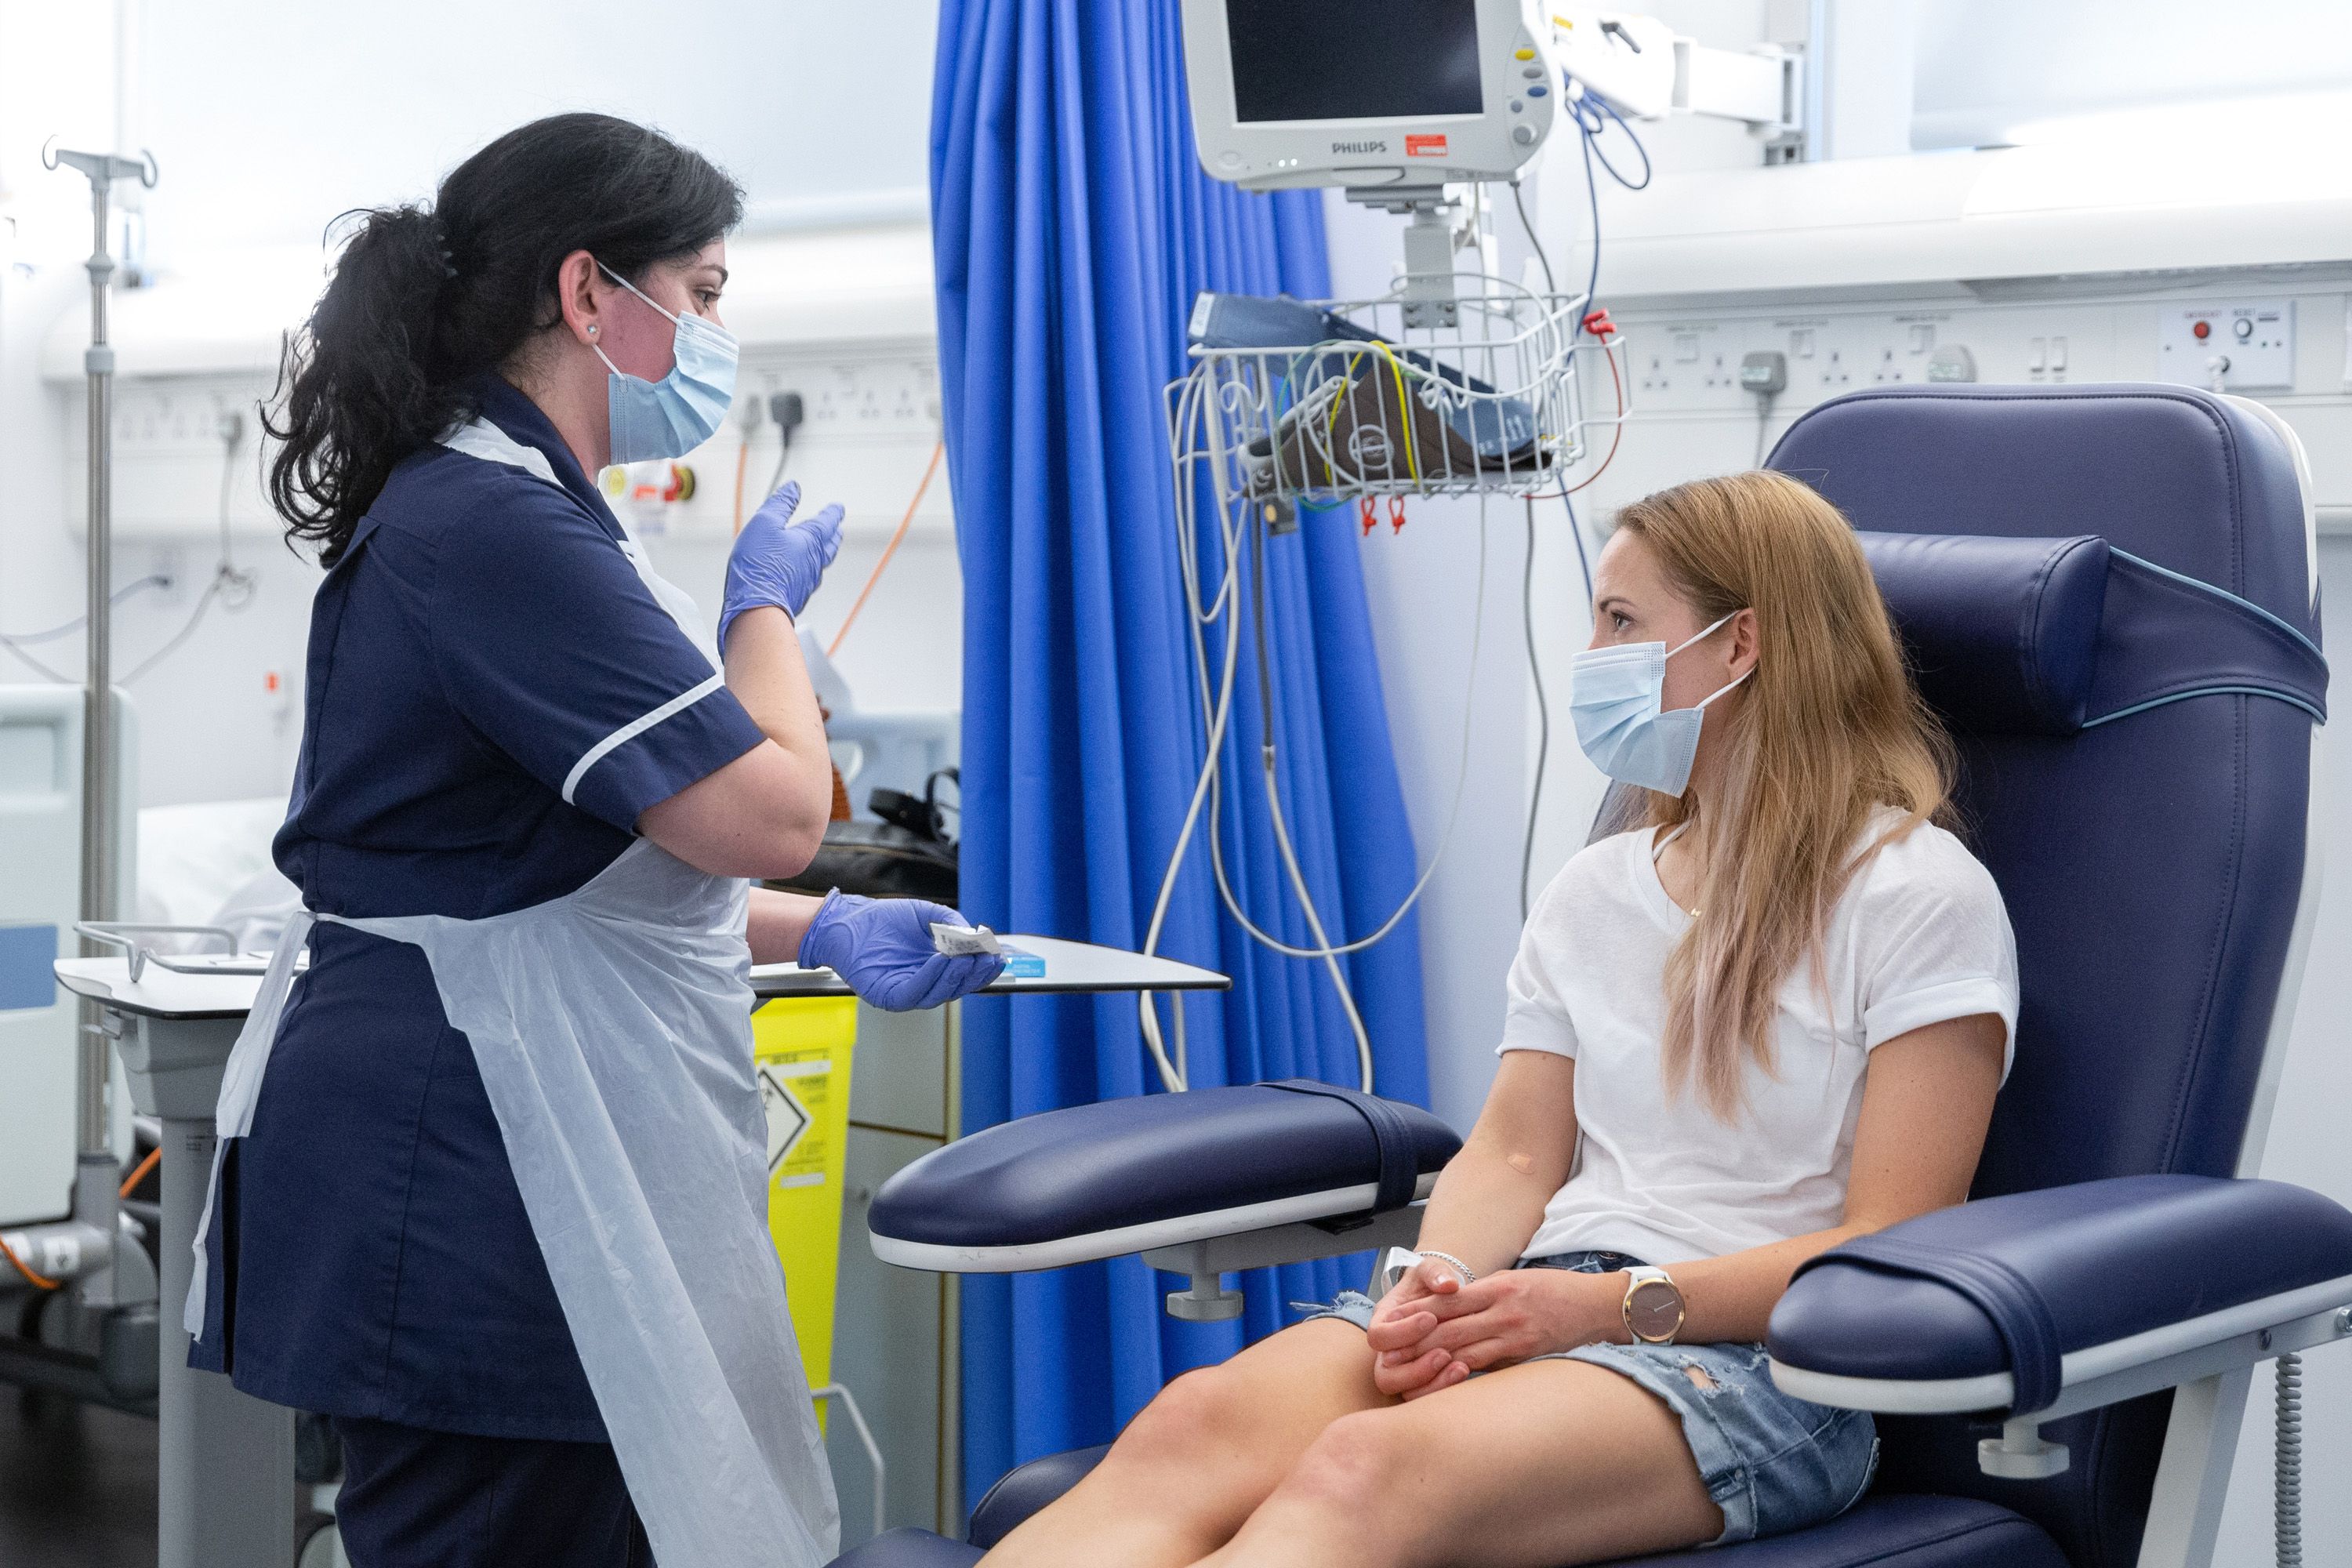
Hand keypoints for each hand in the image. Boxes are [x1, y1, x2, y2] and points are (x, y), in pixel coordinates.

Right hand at [720, 481, 844, 649]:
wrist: (756, 609)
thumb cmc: (759, 566)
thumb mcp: (765, 523)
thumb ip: (780, 504)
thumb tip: (793, 489)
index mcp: (810, 541)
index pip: (827, 522)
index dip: (832, 512)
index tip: (838, 508)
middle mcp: (814, 562)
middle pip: (829, 545)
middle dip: (833, 535)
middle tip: (837, 529)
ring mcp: (807, 581)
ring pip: (820, 563)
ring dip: (823, 552)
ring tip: (822, 549)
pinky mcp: (797, 596)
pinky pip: (807, 579)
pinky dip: (808, 570)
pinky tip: (801, 573)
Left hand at [796, 891, 1006, 1010]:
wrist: (847, 920)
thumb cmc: (885, 919)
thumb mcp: (926, 914)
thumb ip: (951, 923)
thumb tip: (974, 936)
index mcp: (935, 969)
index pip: (964, 976)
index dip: (983, 969)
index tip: (998, 957)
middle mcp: (923, 984)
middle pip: (956, 988)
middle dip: (974, 974)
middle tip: (986, 958)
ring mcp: (906, 992)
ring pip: (938, 993)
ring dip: (955, 976)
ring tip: (966, 958)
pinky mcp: (887, 996)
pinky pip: (913, 992)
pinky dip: (930, 978)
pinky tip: (941, 960)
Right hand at [1363, 1255, 1473, 1399]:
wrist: (1446, 1297)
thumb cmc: (1434, 1282)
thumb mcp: (1432, 1270)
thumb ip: (1436, 1273)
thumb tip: (1449, 1285)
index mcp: (1384, 1322)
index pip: (1378, 1336)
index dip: (1402, 1332)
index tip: (1431, 1318)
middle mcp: (1389, 1351)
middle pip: (1384, 1375)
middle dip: (1414, 1367)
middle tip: (1443, 1352)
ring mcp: (1405, 1370)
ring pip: (1405, 1393)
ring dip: (1431, 1382)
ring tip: (1459, 1365)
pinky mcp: (1424, 1381)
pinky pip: (1426, 1399)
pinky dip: (1444, 1388)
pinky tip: (1466, 1370)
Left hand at [1369, 1267, 1616, 1391]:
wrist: (1597, 1306)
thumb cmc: (1554, 1292)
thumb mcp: (1515, 1280)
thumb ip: (1483, 1294)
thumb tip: (1449, 1308)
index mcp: (1496, 1286)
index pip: (1447, 1300)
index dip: (1417, 1313)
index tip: (1393, 1324)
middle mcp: (1502, 1309)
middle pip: (1448, 1326)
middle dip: (1414, 1342)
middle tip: (1388, 1356)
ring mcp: (1514, 1333)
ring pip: (1463, 1349)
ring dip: (1431, 1362)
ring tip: (1405, 1372)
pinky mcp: (1525, 1355)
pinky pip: (1487, 1367)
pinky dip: (1462, 1374)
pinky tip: (1444, 1382)